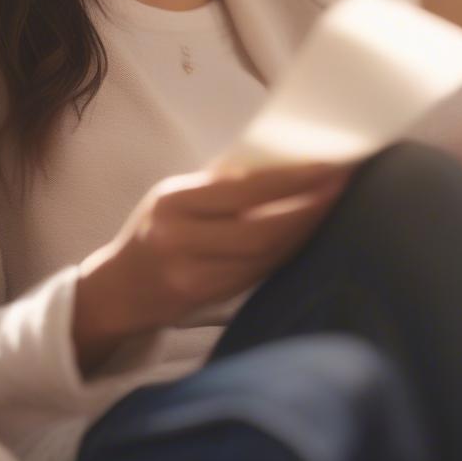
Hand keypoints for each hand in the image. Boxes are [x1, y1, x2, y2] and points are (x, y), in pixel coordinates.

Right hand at [87, 157, 354, 333]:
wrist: (117, 289)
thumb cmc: (153, 229)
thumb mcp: (175, 196)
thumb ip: (220, 183)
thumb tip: (280, 160)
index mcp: (174, 202)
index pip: (244, 189)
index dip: (292, 180)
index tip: (330, 165)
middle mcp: (181, 241)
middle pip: (263, 228)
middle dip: (310, 206)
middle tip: (344, 183)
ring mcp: (194, 276)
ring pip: (266, 255)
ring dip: (305, 229)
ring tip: (332, 203)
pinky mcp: (207, 300)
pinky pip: (259, 273)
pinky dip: (287, 251)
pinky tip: (306, 233)